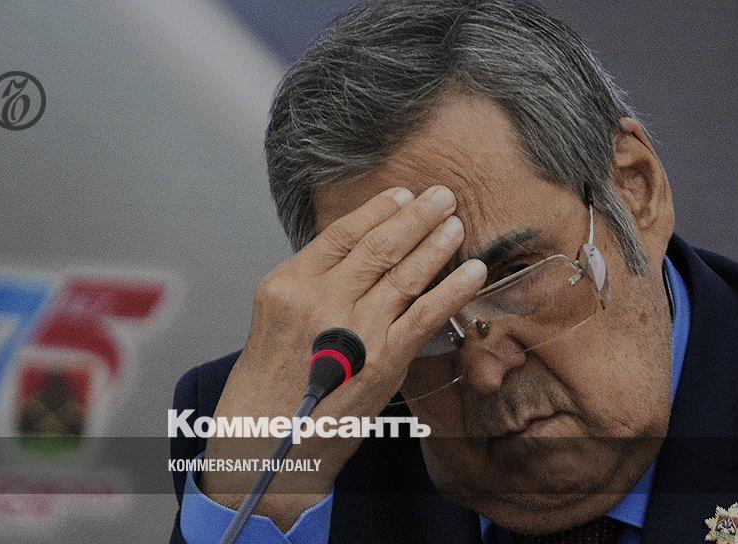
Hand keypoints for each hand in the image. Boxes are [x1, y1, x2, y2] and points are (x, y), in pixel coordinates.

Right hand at [202, 185, 486, 528]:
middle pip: (378, 247)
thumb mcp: (275, 321)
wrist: (265, 444)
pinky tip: (472, 270)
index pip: (341, 234)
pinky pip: (426, 314)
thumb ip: (313, 288)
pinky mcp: (382, 361)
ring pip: (404, 274)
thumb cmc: (269, 385)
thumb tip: (360, 258)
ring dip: (436, 244)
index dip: (378, 211)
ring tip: (455, 222)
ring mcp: (353, 329)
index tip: (401, 195)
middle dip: (416, 217)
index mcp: (288, 284)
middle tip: (442, 195)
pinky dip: (453, 289)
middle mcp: (319, 300)